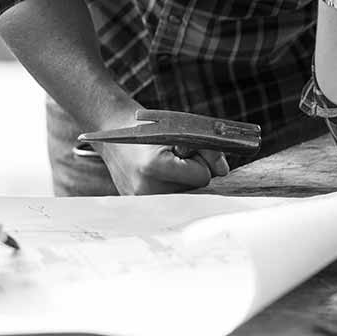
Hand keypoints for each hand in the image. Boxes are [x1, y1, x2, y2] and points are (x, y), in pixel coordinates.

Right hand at [96, 142, 227, 194]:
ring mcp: (141, 201)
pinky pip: (172, 202)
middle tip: (173, 156)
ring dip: (183, 182)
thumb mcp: (180, 130)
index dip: (200, 159)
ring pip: (186, 197)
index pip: (202, 176)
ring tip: (164, 167)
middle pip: (196, 190)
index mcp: (153, 167)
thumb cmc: (148, 128)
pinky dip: (172, 189)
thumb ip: (207, 149)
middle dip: (192, 173)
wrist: (113, 133)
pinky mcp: (139, 207)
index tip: (184, 148)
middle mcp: (146, 189)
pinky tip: (158, 177)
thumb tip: (223, 171)